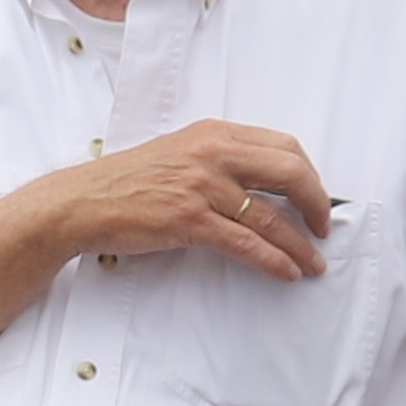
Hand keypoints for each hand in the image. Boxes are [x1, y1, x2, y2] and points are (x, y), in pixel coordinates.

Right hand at [24, 119, 331, 282]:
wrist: (82, 202)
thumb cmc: (126, 182)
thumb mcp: (178, 153)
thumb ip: (219, 159)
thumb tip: (261, 184)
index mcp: (214, 133)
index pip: (283, 146)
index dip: (310, 175)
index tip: (315, 198)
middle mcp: (213, 153)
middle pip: (290, 172)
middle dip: (317, 204)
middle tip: (323, 228)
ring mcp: (202, 186)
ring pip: (271, 216)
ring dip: (299, 244)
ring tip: (313, 263)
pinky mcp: (189, 220)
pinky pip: (246, 243)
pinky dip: (273, 259)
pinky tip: (286, 271)